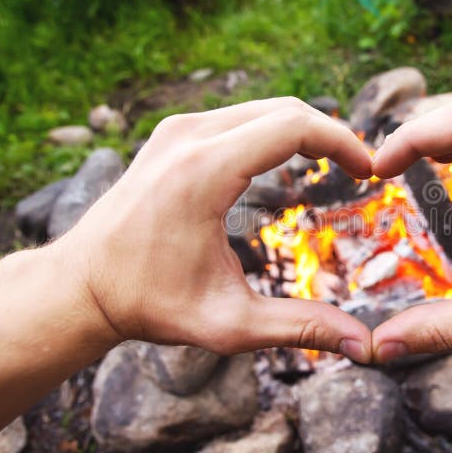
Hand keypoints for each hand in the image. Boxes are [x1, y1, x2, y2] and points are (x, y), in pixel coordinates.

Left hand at [57, 98, 373, 361]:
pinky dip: (273, 131)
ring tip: (332, 165)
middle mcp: (188, 136)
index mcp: (203, 171)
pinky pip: (238, 117)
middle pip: (283, 109)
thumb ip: (301, 328)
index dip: (341, 142)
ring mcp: (177, 130)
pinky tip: (289, 162)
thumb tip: (363, 344)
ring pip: (262, 108)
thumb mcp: (229, 324)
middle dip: (329, 134)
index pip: (293, 126)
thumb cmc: (149, 304)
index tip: (369, 170)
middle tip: (359, 169)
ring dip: (302, 130)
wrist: (82, 286)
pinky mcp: (173, 135)